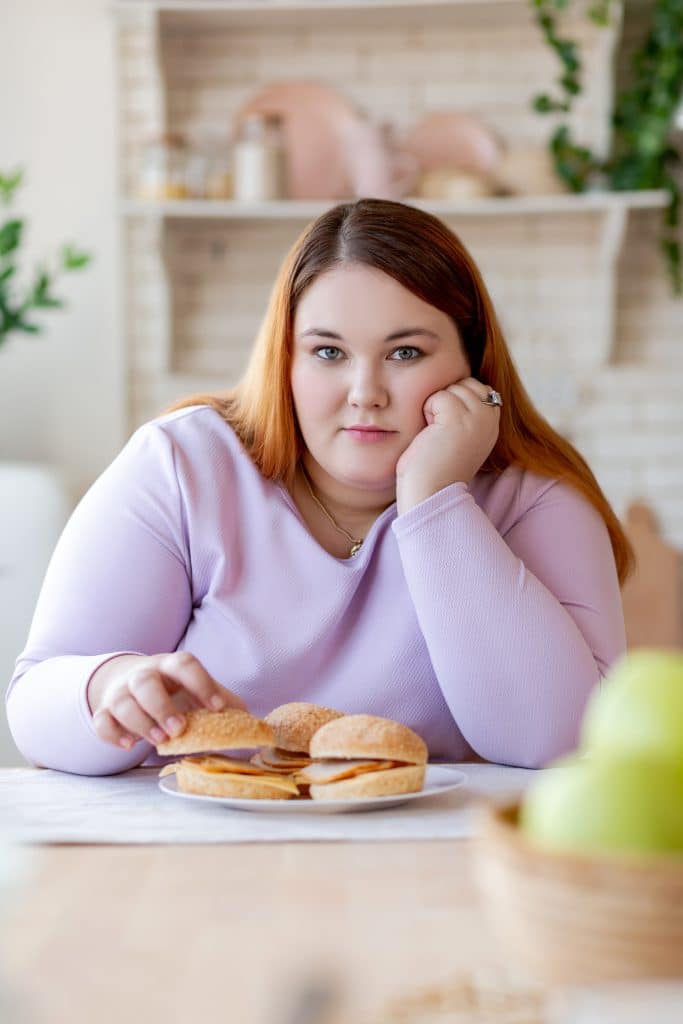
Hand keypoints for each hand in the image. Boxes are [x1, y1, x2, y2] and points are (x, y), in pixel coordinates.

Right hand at [88, 651, 247, 750]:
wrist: (131, 682)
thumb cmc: (174, 690)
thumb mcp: (198, 689)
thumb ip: (222, 703)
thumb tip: (253, 725)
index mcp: (172, 666)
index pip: (185, 664)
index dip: (202, 683)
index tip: (217, 707)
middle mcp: (144, 674)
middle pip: (145, 682)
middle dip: (161, 706)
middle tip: (179, 729)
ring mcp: (121, 692)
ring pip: (121, 701)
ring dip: (140, 722)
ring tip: (160, 741)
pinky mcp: (105, 711)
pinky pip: (101, 720)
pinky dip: (112, 734)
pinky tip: (129, 745)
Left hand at [395, 377, 500, 514]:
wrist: (430, 495)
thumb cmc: (433, 469)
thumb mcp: (457, 436)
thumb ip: (465, 413)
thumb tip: (455, 385)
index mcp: (492, 424)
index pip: (477, 387)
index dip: (455, 401)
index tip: (447, 430)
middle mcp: (491, 419)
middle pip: (465, 383)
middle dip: (446, 401)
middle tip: (440, 433)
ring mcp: (479, 418)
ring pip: (452, 387)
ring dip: (436, 407)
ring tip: (437, 435)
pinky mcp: (460, 419)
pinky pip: (439, 396)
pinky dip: (428, 412)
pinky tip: (431, 435)